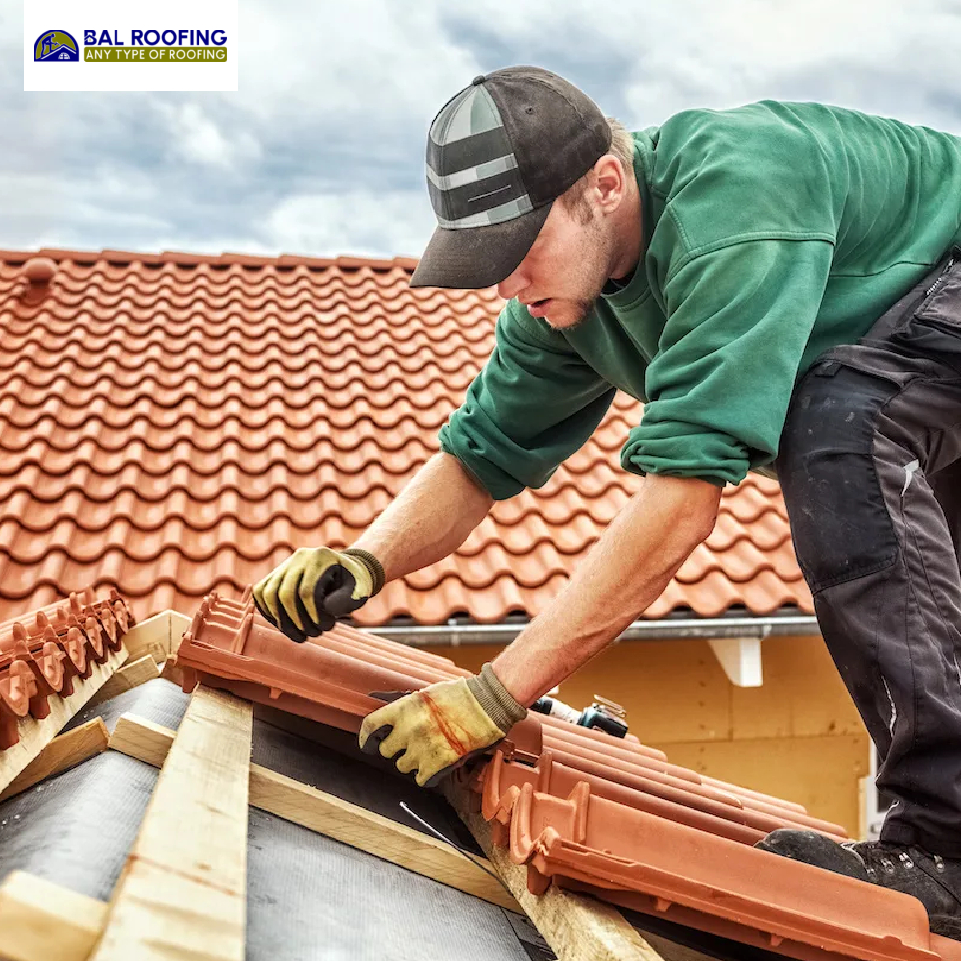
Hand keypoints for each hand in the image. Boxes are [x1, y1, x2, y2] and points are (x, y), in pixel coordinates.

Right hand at [252, 547, 384, 642]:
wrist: (345, 570)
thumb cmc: (354, 582)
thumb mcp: (360, 589)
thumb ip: (346, 600)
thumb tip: (325, 610)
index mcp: (321, 557)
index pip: (307, 591)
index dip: (313, 614)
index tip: (325, 627)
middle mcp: (299, 558)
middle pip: (285, 593)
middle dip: (296, 620)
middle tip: (312, 634)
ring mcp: (284, 565)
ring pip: (268, 593)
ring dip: (280, 620)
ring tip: (298, 635)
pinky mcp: (275, 574)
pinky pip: (261, 593)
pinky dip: (268, 612)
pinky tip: (285, 625)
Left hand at [358, 663, 526, 786]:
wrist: (486, 703)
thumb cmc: (460, 695)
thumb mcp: (426, 694)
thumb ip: (406, 708)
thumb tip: (390, 720)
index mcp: (404, 708)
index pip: (370, 726)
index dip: (367, 738)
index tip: (369, 744)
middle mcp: (409, 728)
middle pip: (386, 751)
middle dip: (396, 749)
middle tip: (411, 744)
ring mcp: (422, 747)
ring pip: (403, 766)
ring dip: (413, 762)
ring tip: (429, 751)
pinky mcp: (438, 763)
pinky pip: (421, 779)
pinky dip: (427, 775)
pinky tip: (435, 765)